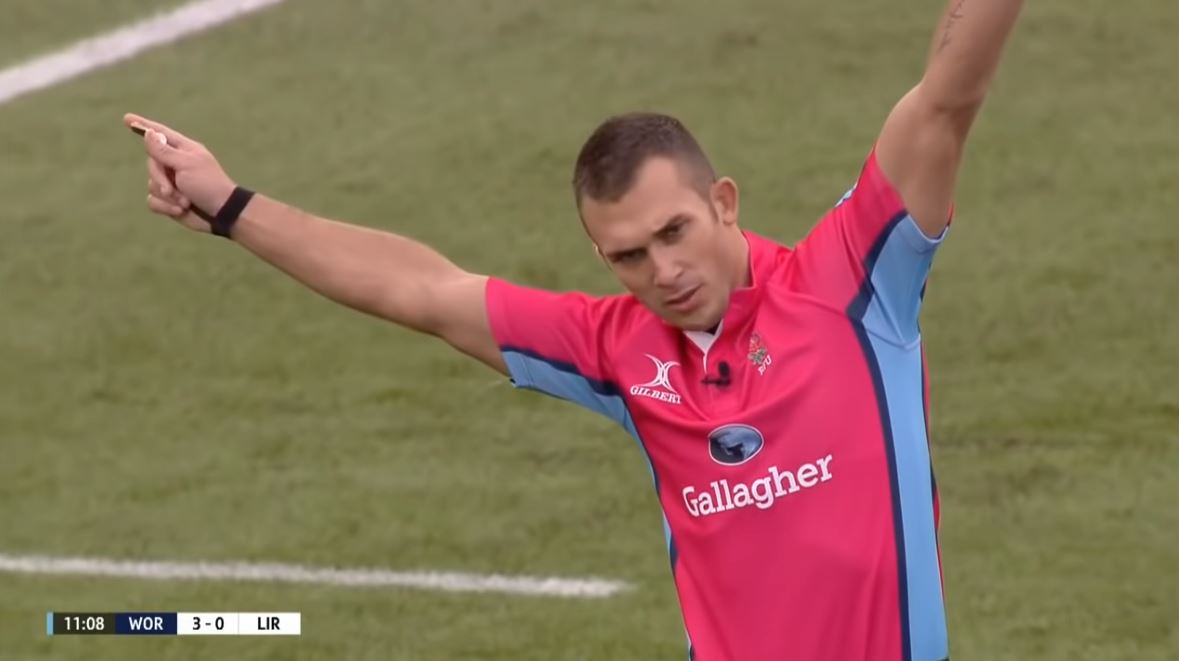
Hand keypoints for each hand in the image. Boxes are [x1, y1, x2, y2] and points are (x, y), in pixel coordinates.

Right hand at [124, 113, 236, 233]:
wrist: (222, 215)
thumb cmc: (208, 185)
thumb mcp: (186, 165)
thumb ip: (164, 151)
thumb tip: (149, 133)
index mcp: (183, 150)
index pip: (160, 134)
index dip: (143, 126)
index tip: (127, 118)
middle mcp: (175, 164)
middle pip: (151, 163)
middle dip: (159, 178)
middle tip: (171, 189)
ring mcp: (171, 182)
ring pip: (150, 184)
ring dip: (167, 196)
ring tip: (185, 202)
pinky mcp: (169, 201)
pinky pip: (153, 201)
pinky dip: (165, 207)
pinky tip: (180, 210)